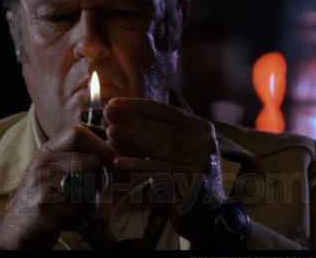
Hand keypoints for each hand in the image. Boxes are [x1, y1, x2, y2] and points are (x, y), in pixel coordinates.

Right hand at [0, 123, 116, 248]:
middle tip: (89, 193)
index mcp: (47, 151)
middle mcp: (42, 163)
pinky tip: (64, 220)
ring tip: (74, 207)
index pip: (77, 132)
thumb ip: (74, 158)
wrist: (15, 228)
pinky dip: (78, 221)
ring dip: (88, 204)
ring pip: (88, 188)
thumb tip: (111, 154)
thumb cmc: (42, 199)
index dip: (100, 145)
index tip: (108, 161)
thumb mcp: (52, 171)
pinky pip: (79, 213)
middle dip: (99, 182)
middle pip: (92, 163)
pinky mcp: (44, 208)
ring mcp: (42, 185)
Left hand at [103, 97, 225, 244]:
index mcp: (200, 128)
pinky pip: (157, 170)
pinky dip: (136, 164)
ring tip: (109, 132)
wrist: (208, 212)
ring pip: (158, 146)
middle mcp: (204, 142)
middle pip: (159, 127)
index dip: (137, 106)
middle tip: (106, 114)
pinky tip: (118, 160)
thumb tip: (123, 113)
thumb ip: (161, 129)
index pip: (165, 111)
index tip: (114, 102)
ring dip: (130, 138)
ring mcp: (200, 161)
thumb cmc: (185, 174)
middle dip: (130, 119)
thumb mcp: (180, 146)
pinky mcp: (191, 181)